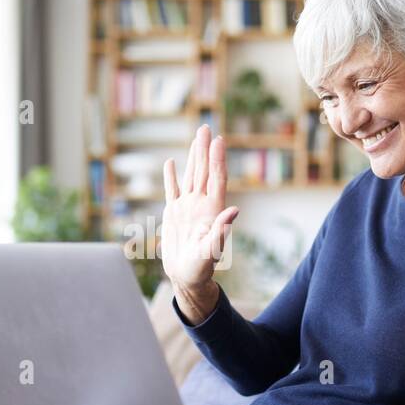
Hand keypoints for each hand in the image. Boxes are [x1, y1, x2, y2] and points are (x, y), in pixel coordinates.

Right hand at [159, 125, 238, 322]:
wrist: (186, 277)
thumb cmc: (201, 268)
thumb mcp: (211, 250)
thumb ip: (221, 230)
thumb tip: (234, 210)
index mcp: (212, 210)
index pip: (216, 179)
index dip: (217, 159)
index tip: (219, 140)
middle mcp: (201, 204)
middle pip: (204, 171)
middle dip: (205, 149)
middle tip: (207, 128)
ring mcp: (187, 207)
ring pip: (191, 175)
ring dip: (193, 156)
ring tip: (196, 137)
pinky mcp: (174, 213)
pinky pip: (172, 190)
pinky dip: (171, 176)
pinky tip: (170, 162)